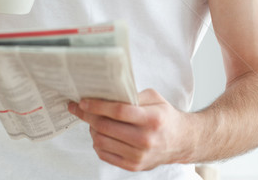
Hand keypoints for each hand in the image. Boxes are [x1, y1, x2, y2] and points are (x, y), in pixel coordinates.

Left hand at [68, 89, 189, 171]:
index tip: (82, 101)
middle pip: (106, 127)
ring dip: (91, 129)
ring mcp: (139, 156)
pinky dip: (97, 143)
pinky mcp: (133, 166)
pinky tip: (99, 133)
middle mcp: (145, 139)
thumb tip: (106, 92)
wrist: (180, 141)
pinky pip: (105, 155)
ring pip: (102, 141)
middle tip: (78, 108)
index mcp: (151, 119)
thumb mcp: (154, 97)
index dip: (97, 106)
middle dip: (87, 116)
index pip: (118, 111)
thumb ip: (132, 94)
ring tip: (92, 119)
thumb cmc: (164, 116)